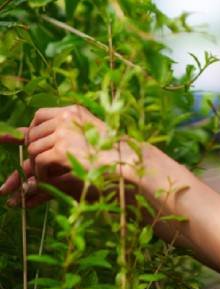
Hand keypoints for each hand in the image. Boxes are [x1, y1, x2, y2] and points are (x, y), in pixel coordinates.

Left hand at [0, 104, 115, 207]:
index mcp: (73, 110)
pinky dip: (43, 174)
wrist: (124, 160)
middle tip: (45, 164)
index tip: (34, 142)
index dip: (32, 130)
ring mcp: (63, 132)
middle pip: (33, 134)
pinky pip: (39, 163)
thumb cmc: (110, 151)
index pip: (39, 115)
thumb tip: (27, 133)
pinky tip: (53, 178)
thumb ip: (64, 130)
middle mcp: (66, 117)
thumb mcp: (87, 132)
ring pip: (34, 150)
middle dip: (35, 150)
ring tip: (51, 173)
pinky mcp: (60, 150)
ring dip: (38, 165)